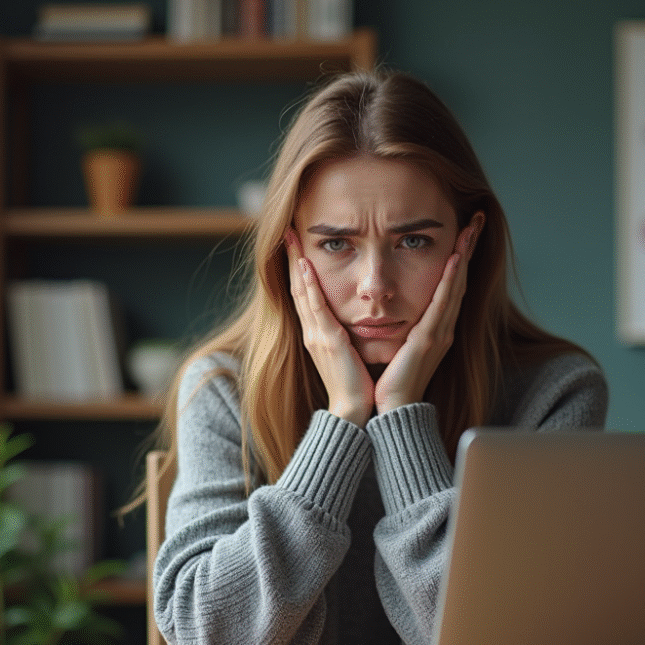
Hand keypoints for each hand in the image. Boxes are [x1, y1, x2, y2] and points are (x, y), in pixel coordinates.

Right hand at [286, 229, 374, 426]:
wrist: (356, 412)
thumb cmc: (358, 385)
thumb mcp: (349, 353)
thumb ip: (346, 335)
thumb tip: (352, 321)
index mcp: (318, 334)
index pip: (305, 294)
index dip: (298, 269)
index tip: (295, 245)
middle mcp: (312, 332)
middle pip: (297, 288)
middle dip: (291, 259)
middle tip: (286, 232)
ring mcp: (316, 336)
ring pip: (301, 292)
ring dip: (295, 263)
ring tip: (290, 238)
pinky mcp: (327, 341)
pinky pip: (315, 307)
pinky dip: (308, 285)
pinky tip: (304, 266)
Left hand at [374, 213, 483, 414]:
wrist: (389, 411)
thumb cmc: (389, 383)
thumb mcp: (398, 347)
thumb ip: (402, 328)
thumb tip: (394, 310)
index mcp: (435, 329)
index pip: (449, 286)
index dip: (458, 259)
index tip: (463, 233)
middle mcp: (443, 328)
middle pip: (458, 280)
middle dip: (467, 249)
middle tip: (474, 220)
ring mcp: (439, 333)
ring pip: (455, 287)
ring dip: (463, 256)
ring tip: (470, 230)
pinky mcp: (429, 340)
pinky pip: (442, 304)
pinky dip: (451, 280)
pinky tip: (456, 260)